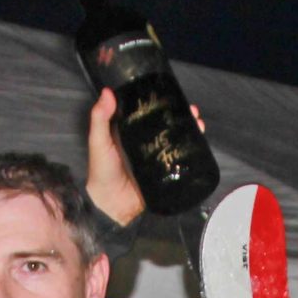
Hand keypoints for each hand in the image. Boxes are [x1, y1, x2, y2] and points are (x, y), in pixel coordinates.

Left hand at [84, 89, 205, 228]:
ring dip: (190, 131)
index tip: (172, 94)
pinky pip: (180, 160)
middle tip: (192, 111)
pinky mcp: (165, 173)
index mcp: (130, 132)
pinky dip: (191, 152)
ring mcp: (157, 158)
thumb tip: (107, 93)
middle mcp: (145, 143)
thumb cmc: (102, 172)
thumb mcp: (98, 141)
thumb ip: (100, 118)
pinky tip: (199, 143)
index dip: (161, 104)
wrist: (112, 205)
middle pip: (166, 125)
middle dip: (182, 116)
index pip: (148, 113)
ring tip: (198, 123)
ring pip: (176, 140)